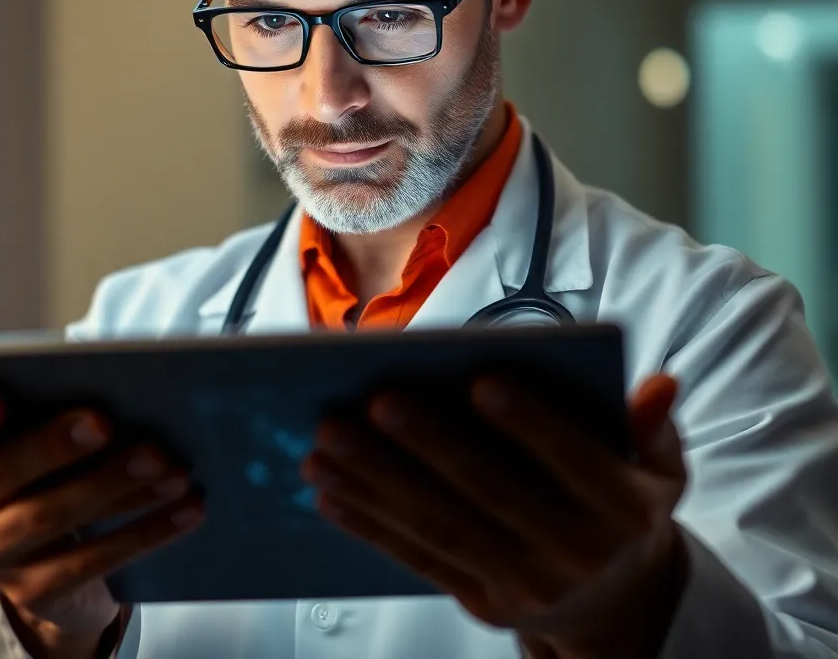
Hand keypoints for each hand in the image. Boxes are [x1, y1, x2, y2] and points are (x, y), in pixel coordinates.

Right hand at [0, 386, 204, 658]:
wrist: (53, 536)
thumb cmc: (49, 444)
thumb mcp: (40, 414)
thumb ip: (53, 391)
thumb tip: (117, 374)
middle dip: (52, 446)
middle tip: (104, 421)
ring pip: (46, 519)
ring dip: (112, 486)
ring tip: (168, 462)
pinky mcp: (32, 590)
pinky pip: (91, 564)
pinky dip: (147, 530)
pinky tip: (188, 505)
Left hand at [300, 373, 686, 657]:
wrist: (617, 605)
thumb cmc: (626, 506)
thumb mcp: (660, 469)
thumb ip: (652, 426)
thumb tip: (658, 383)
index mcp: (621, 510)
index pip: (573, 461)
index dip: (531, 423)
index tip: (480, 379)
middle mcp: (570, 553)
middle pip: (490, 494)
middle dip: (429, 446)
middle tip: (376, 400)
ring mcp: (521, 584)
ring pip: (439, 526)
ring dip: (377, 483)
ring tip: (326, 440)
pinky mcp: (479, 601)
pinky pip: (417, 557)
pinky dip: (368, 524)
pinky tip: (327, 490)